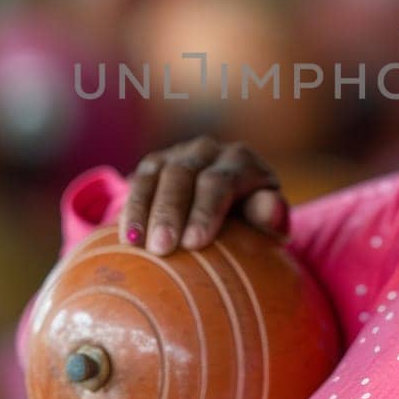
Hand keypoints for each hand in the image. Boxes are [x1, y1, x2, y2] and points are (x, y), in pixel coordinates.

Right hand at [120, 136, 288, 254]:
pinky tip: (127, 235)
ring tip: (137, 243)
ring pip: (157, 175)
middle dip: (170, 212)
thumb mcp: (270, 224)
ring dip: (144, 209)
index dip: (206, 211)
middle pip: (184, 175)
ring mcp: (180, 154)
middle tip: (161, 248)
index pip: (220, 182)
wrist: (232, 208)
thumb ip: (272, 215)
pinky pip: (139, 180)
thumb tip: (267, 206)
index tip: (194, 243)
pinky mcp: (156, 164)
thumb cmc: (254, 223)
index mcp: (242, 162)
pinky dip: (131, 207)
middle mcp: (209, 151)